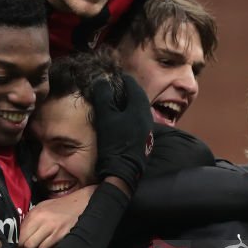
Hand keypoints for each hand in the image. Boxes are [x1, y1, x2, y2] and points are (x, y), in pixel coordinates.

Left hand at [18, 186, 95, 247]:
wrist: (80, 203)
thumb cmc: (59, 206)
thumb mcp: (41, 208)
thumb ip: (30, 220)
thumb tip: (19, 235)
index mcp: (35, 214)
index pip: (20, 235)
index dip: (17, 246)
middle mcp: (43, 221)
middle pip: (27, 244)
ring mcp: (54, 229)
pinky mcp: (63, 236)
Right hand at [91, 75, 152, 193]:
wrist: (123, 170)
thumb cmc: (114, 141)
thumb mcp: (105, 116)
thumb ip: (103, 96)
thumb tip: (101, 80)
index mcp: (139, 106)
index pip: (132, 84)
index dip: (121, 78)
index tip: (110, 76)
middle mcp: (147, 115)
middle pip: (137, 95)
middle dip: (125, 89)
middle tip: (111, 87)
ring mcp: (147, 127)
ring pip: (137, 108)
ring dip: (127, 102)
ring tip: (113, 101)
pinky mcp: (144, 137)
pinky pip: (137, 118)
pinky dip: (128, 113)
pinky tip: (119, 119)